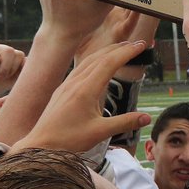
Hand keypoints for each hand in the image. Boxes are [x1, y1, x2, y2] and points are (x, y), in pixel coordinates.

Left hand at [14, 41, 151, 153]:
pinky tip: (99, 64)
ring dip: (107, 52)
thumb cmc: (69, 140)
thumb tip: (148, 117)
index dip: (127, 53)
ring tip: (121, 49)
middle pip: (99, 57)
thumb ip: (125, 122)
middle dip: (119, 48)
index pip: (109, 63)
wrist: (40, 144)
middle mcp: (76, 82)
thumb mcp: (100, 132)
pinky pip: (81, 68)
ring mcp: (67, 84)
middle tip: (137, 44)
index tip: (141, 45)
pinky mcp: (63, 89)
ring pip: (89, 61)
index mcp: (86, 90)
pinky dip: (95, 60)